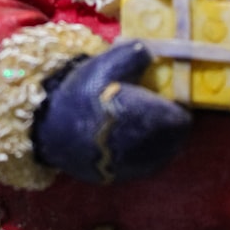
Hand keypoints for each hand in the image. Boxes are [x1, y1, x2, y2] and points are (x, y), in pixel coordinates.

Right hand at [33, 42, 191, 183]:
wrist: (47, 128)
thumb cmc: (81, 93)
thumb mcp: (108, 63)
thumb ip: (135, 54)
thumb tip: (150, 51)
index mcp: (155, 118)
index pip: (182, 118)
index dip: (172, 105)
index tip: (159, 96)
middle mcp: (152, 147)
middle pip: (173, 138)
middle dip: (165, 123)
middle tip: (146, 108)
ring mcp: (135, 166)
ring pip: (159, 154)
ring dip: (153, 140)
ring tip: (133, 124)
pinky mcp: (119, 177)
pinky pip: (140, 166)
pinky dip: (137, 154)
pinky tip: (120, 140)